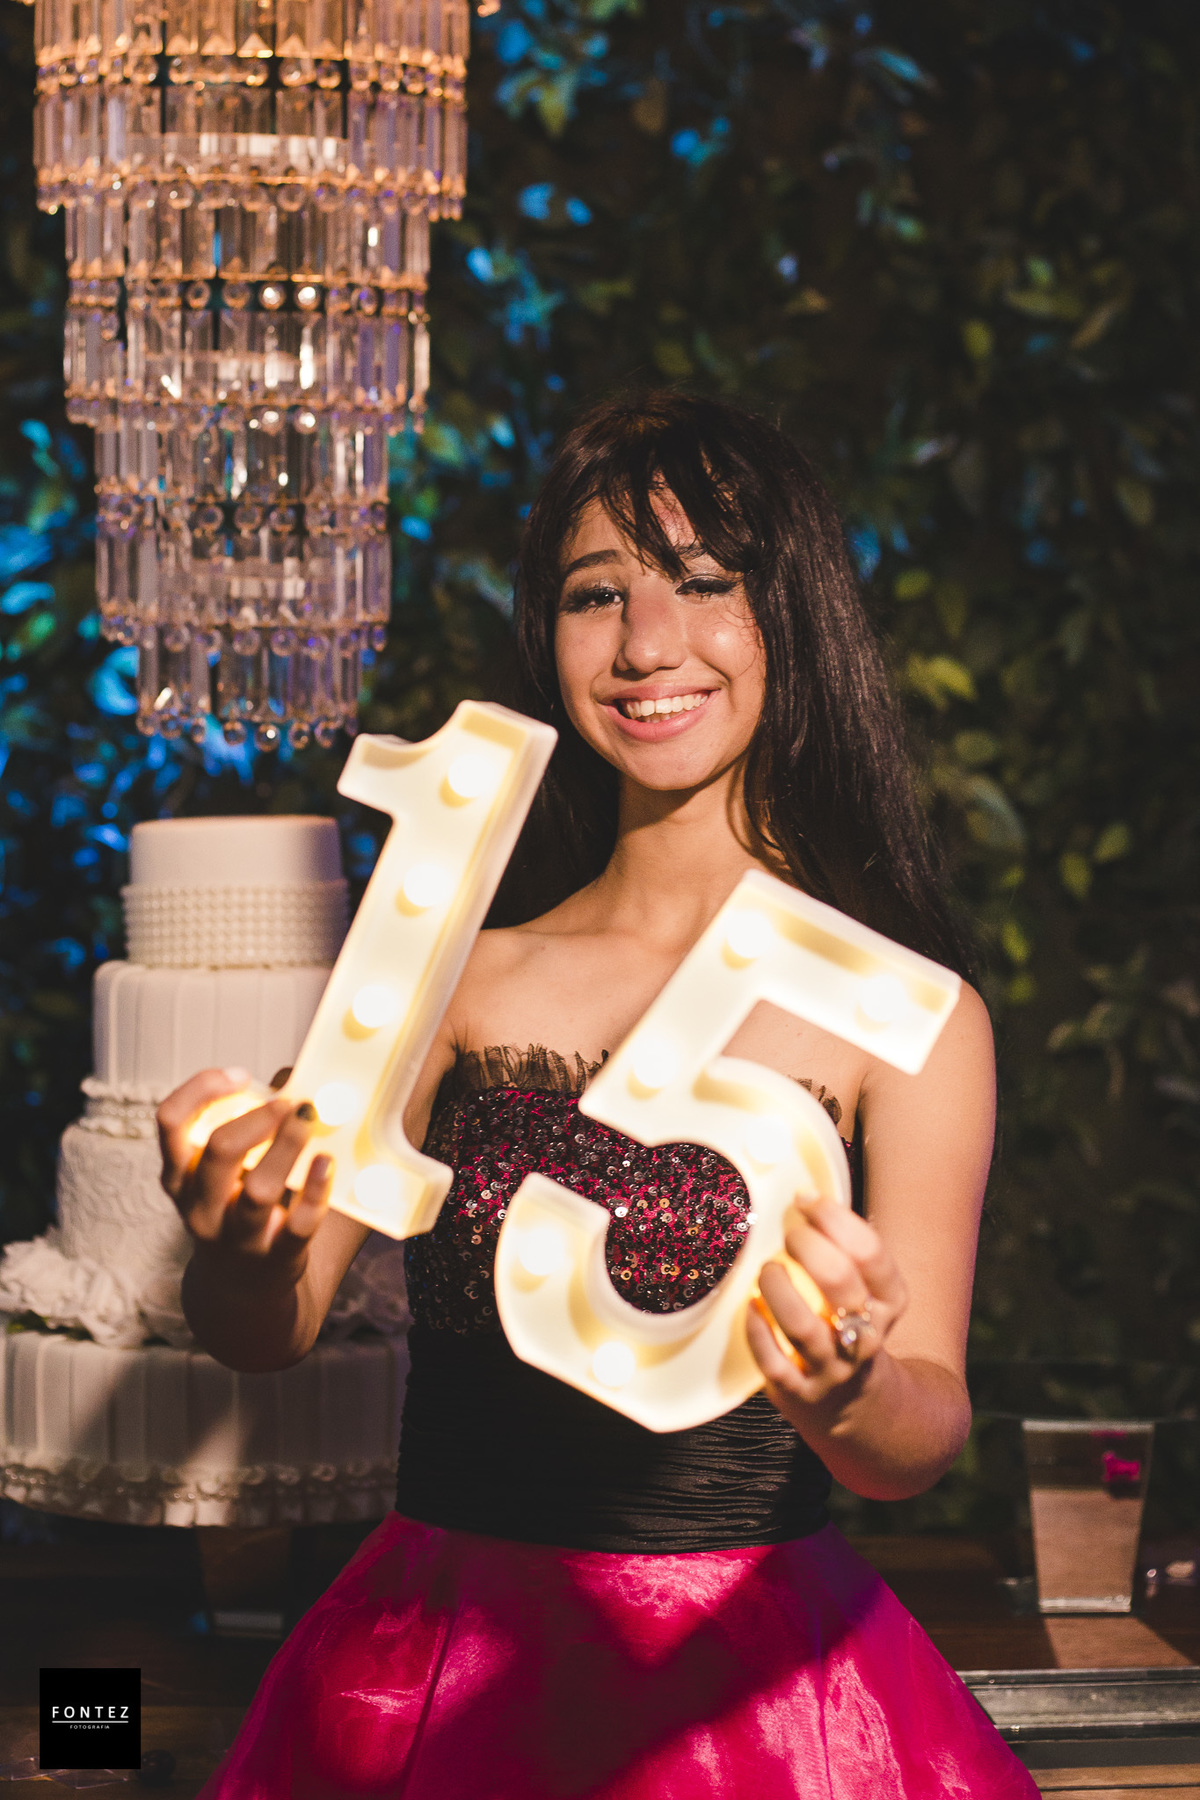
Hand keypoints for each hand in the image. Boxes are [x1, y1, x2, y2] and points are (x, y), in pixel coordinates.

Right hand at [157, 1068, 333, 1290]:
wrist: (242, 1289)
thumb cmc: (237, 1208)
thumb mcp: (224, 1171)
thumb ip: (249, 1124)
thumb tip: (290, 1077)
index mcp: (180, 1175)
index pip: (170, 1121)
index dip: (202, 1088)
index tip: (239, 1075)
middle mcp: (199, 1207)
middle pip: (218, 1151)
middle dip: (259, 1117)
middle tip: (290, 1102)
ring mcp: (236, 1237)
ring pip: (258, 1189)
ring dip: (288, 1147)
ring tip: (310, 1121)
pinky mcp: (276, 1258)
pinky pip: (298, 1224)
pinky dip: (317, 1190)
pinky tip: (328, 1162)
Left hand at [746, 1196, 907, 1425]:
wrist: (858, 1407)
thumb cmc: (850, 1328)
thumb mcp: (866, 1293)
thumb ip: (845, 1251)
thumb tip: (807, 1197)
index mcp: (890, 1302)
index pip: (870, 1253)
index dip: (834, 1217)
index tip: (805, 1199)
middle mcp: (867, 1335)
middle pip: (840, 1282)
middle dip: (808, 1247)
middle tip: (789, 1235)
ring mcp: (835, 1369)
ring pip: (804, 1327)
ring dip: (778, 1290)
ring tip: (767, 1269)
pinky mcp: (802, 1394)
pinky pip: (776, 1363)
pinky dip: (758, 1331)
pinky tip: (750, 1308)